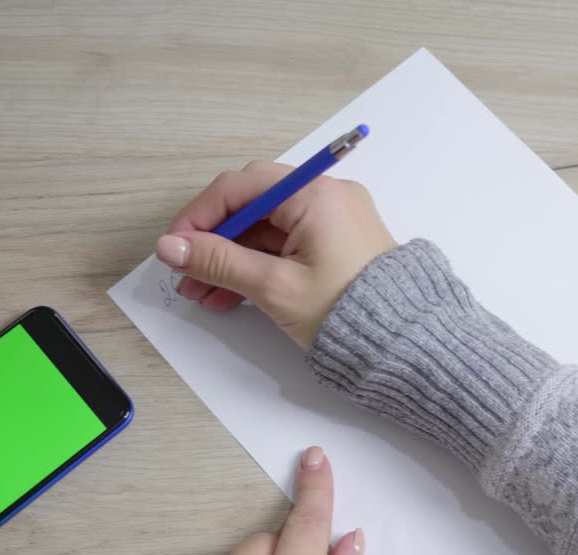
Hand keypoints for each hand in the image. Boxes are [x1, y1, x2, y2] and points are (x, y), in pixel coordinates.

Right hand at [154, 162, 396, 348]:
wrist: (405, 345)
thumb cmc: (350, 313)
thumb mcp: (274, 287)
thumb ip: (219, 262)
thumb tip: (173, 247)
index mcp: (316, 195)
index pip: (241, 187)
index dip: (200, 215)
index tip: (175, 246)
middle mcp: (328, 198)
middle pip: (252, 206)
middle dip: (214, 241)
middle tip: (186, 273)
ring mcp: (334, 222)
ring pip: (266, 230)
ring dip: (231, 258)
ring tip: (202, 294)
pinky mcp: (337, 245)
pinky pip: (287, 246)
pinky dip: (258, 265)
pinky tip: (230, 294)